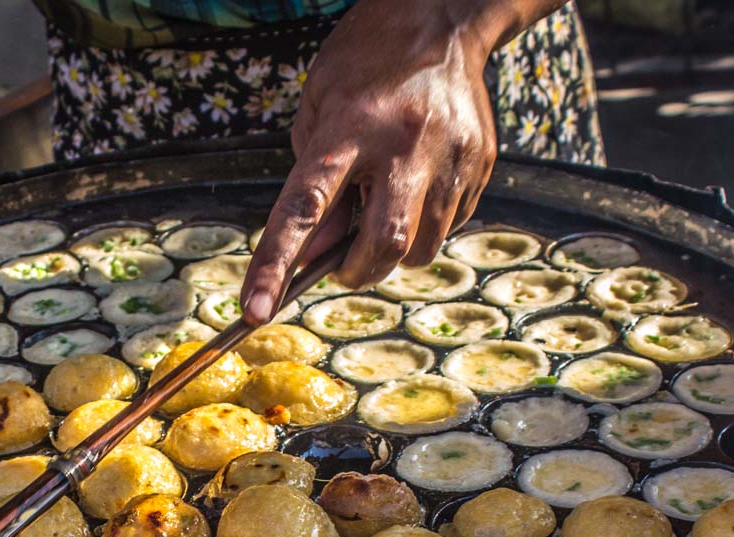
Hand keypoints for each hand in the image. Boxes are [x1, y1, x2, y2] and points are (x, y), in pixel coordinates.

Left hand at [242, 0, 536, 322]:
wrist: (442, 17)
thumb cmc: (366, 67)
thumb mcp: (318, 112)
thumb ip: (310, 185)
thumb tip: (310, 256)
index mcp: (349, 127)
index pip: (303, 208)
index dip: (275, 264)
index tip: (254, 310)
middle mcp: (403, 144)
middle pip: (382, 244)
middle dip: (355, 271)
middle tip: (341, 264)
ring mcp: (450, 156)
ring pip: (420, 249)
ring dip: (392, 253)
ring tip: (383, 210)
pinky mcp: (480, 164)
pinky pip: (449, 227)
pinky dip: (424, 227)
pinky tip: (417, 188)